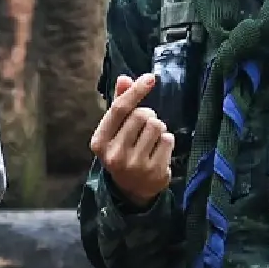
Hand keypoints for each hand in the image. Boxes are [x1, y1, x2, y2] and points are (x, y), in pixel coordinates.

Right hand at [89, 73, 172, 206]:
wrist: (132, 189)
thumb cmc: (123, 151)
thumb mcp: (115, 130)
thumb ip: (119, 104)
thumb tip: (124, 78)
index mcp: (100, 142)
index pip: (119, 109)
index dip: (136, 91)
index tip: (150, 78)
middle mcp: (115, 155)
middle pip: (141, 115)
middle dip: (148, 115)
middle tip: (144, 127)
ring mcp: (135, 165)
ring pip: (157, 126)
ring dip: (158, 127)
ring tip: (151, 139)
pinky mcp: (155, 172)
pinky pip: (168, 139)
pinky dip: (166, 140)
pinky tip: (158, 151)